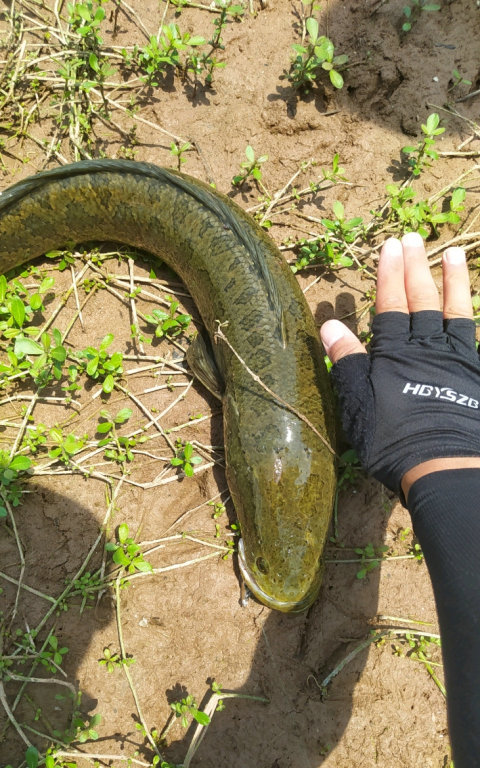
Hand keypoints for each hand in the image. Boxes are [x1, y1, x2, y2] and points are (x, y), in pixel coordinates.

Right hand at [321, 232, 479, 501]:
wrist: (447, 465)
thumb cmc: (394, 440)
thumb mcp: (359, 404)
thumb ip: (347, 362)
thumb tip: (329, 325)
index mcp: (397, 353)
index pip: (391, 305)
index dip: (389, 275)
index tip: (389, 246)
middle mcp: (429, 348)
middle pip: (422, 300)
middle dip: (415, 268)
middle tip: (413, 238)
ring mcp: (457, 360)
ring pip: (455, 311)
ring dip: (452, 280)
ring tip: (451, 253)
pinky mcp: (474, 376)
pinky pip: (474, 337)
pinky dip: (471, 316)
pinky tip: (472, 308)